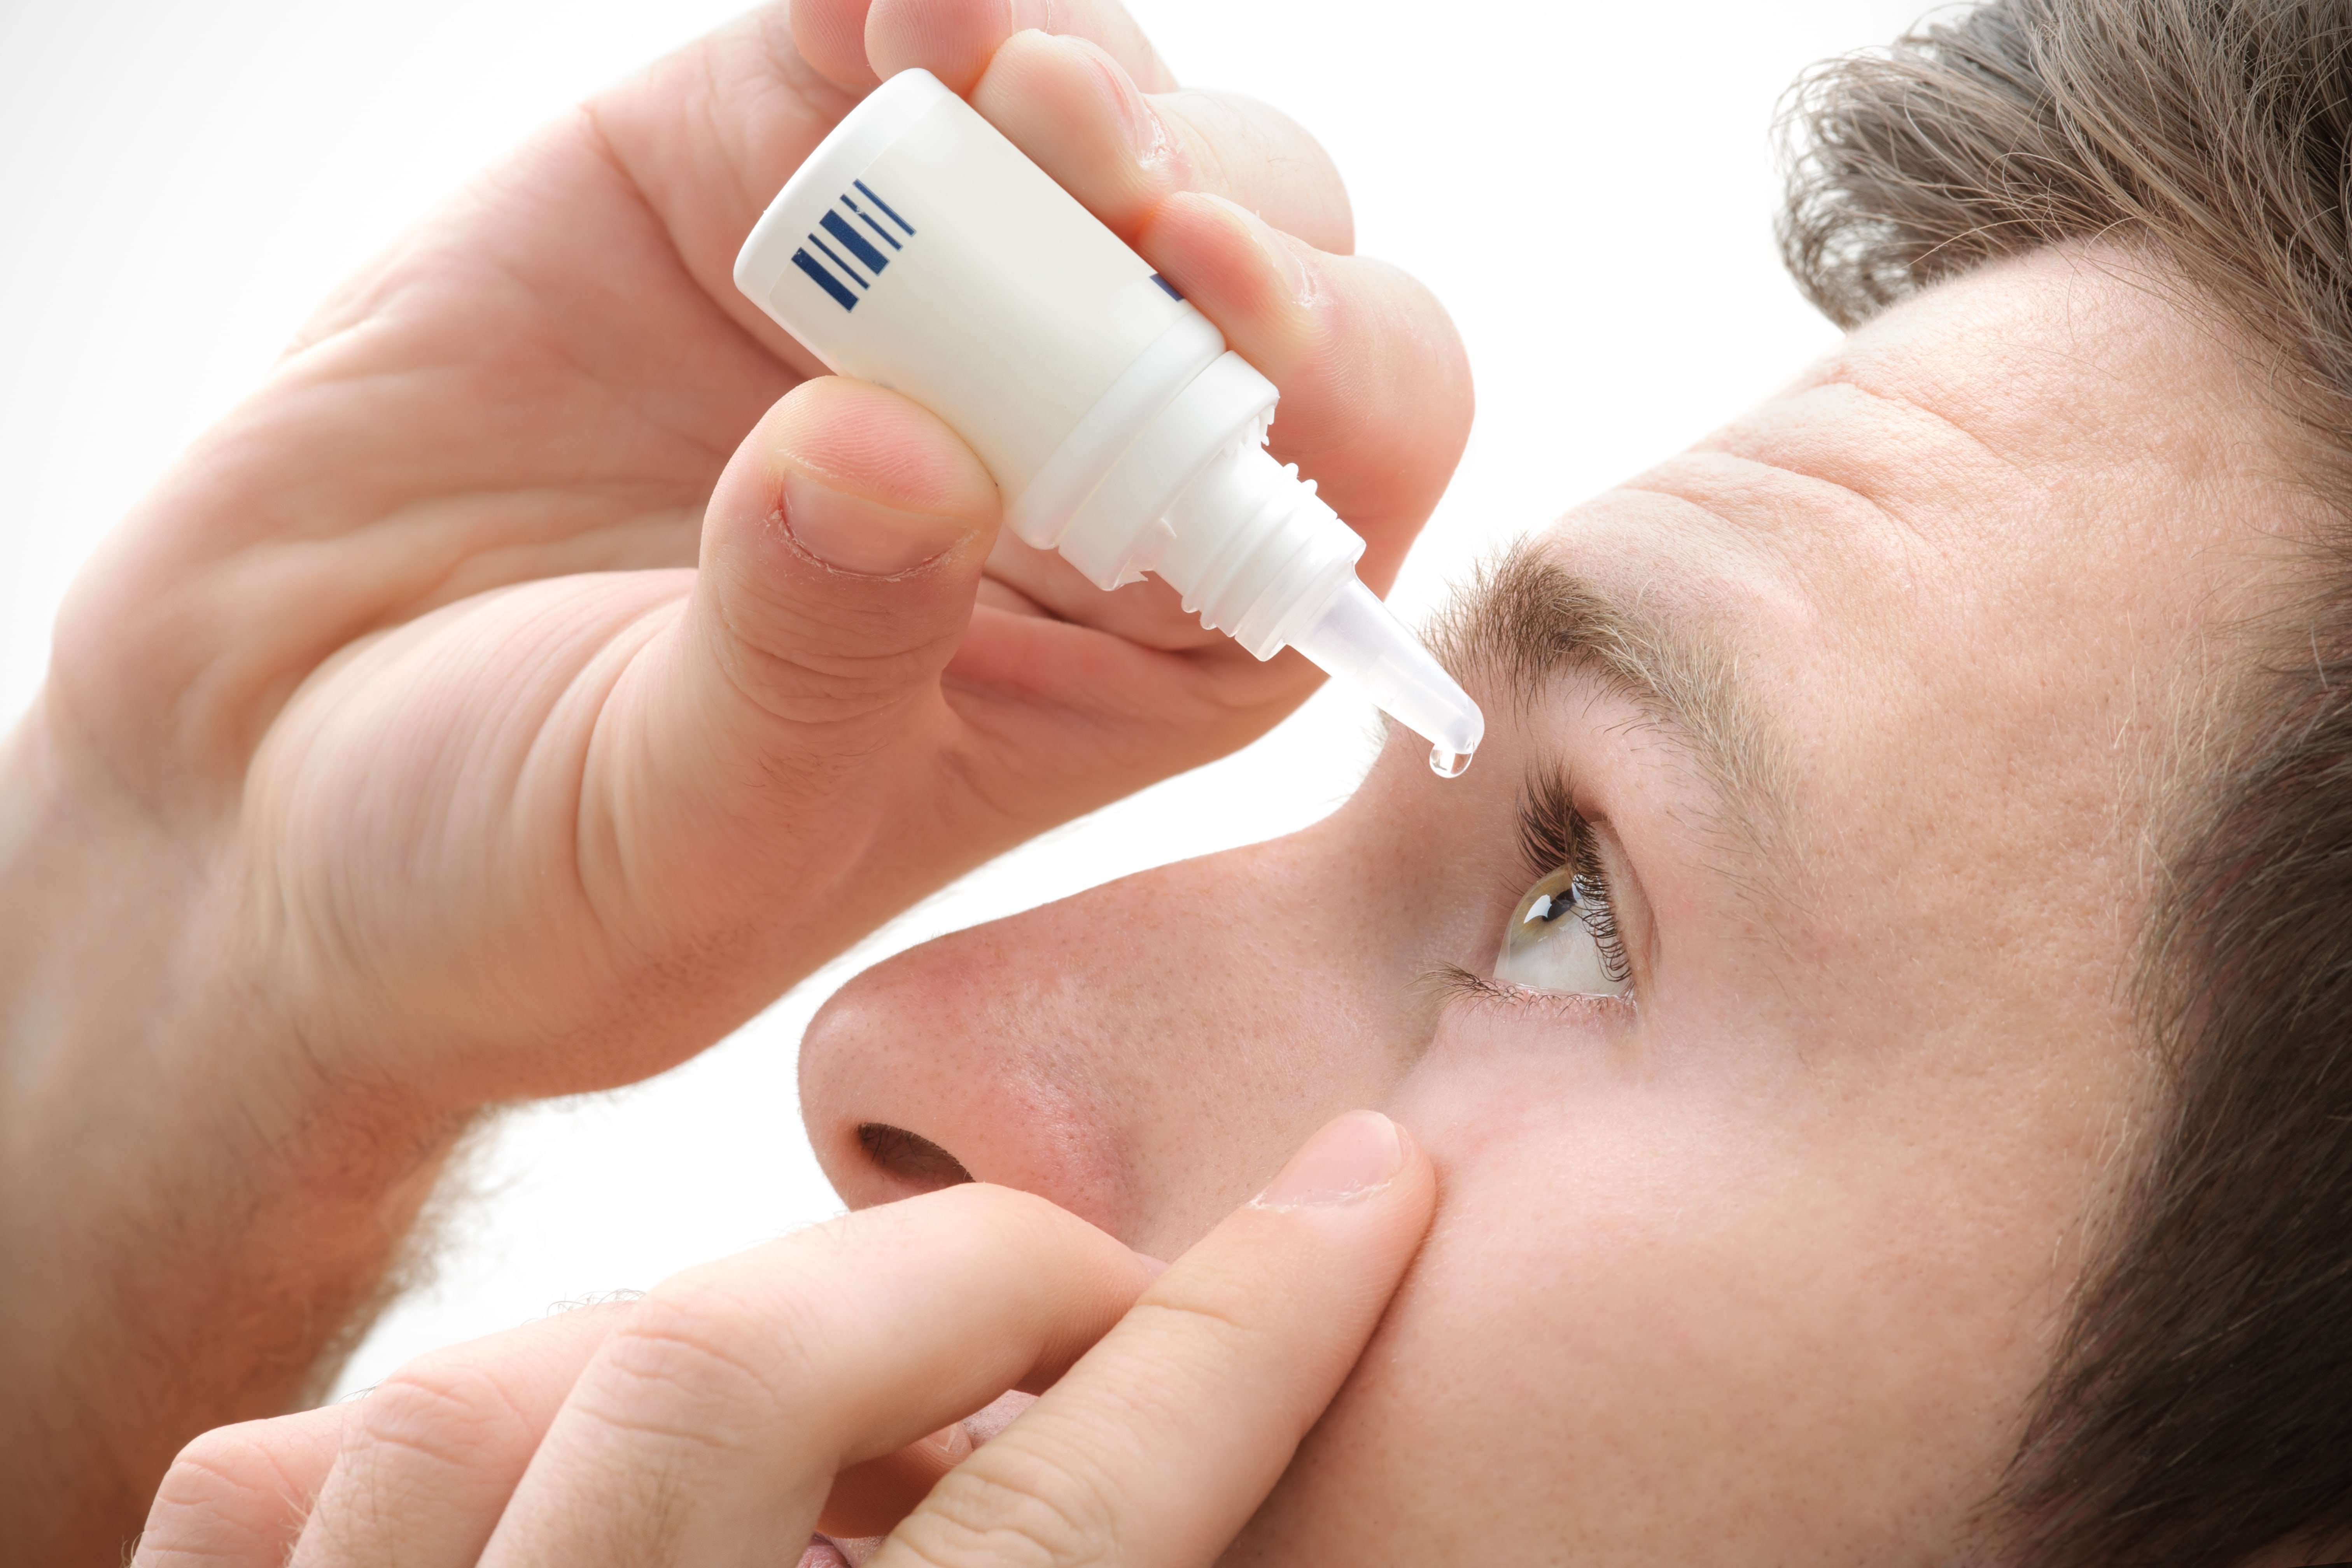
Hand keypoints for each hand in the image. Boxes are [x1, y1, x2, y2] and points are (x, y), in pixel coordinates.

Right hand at [0, 1, 1470, 1550]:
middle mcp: (1054, 458)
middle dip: (1206, 208)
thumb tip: (903, 447)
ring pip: (1086, 117)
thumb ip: (813, 661)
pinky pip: (864, 43)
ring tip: (983, 67)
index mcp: (1130, 647)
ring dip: (1067, 72)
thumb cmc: (508, 892)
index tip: (1229, 315)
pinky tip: (886, 10)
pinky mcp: (742, 180)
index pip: (1338, 470)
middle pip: (1248, 263)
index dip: (1329, 374)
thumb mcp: (676, 836)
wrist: (262, 801)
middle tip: (1106, 187)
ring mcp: (907, 304)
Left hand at [133, 1113, 1436, 1567]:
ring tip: (894, 1363)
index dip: (1242, 1332)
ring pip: (494, 1387)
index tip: (1365, 1197)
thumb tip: (1193, 1503)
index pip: (1062, 1531)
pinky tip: (630, 1454)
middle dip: (981, 1271)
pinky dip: (475, 1431)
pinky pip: (270, 1487)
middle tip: (1116, 1288)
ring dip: (737, 1314)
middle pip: (736, 1379)